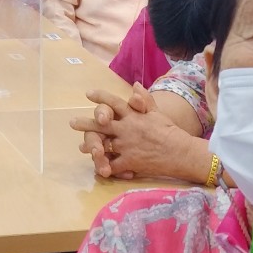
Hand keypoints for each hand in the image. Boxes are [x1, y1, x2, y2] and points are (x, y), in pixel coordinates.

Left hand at [72, 84, 202, 181]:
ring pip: (103, 145)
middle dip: (86, 123)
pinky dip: (107, 167)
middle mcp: (127, 128)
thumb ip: (144, 100)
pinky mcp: (129, 162)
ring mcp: (127, 145)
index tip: (88, 93)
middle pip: (101, 124)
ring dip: (91, 146)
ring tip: (81, 147)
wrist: (180, 152)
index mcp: (133, 115)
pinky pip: (113, 165)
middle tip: (72, 122)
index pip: (114, 103)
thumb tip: (135, 85)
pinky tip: (100, 168)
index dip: (100, 97)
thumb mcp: (157, 113)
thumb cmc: (170, 132)